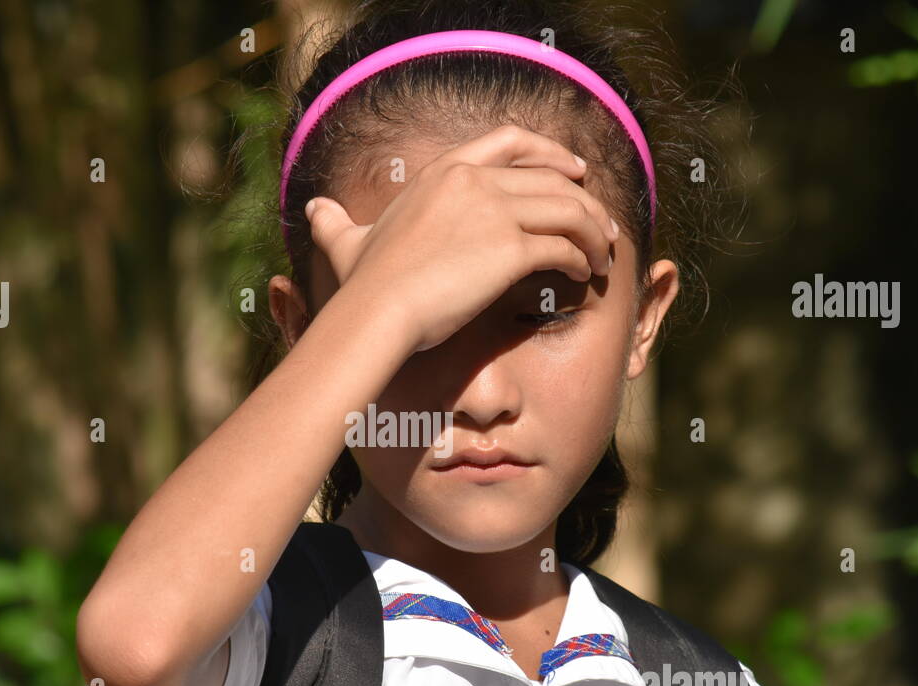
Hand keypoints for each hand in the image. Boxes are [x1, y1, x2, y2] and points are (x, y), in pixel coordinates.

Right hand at [304, 123, 618, 353]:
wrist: (377, 313)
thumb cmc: (363, 286)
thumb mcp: (345, 241)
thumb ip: (335, 222)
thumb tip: (315, 210)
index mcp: (445, 171)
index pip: (511, 141)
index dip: (550, 152)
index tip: (573, 170)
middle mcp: (474, 181)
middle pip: (551, 178)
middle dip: (585, 200)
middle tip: (601, 225)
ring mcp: (495, 211)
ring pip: (568, 209)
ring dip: (593, 232)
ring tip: (602, 256)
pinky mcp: (512, 249)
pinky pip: (565, 246)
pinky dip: (582, 259)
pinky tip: (584, 276)